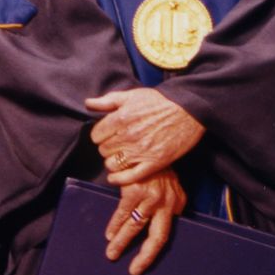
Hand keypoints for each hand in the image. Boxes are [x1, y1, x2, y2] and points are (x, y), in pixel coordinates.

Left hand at [85, 87, 204, 181]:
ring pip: (112, 165)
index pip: (96, 136)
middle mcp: (128, 136)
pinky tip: (115, 177)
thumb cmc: (158, 101)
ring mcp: (141, 151)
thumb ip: (108, 100)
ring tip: (118, 158)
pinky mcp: (154, 163)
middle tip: (114, 146)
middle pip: (103, 150)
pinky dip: (119, 179)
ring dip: (112, 163)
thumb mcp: (131, 95)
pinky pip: (129, 177)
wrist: (187, 111)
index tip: (106, 136)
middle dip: (106, 148)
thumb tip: (88, 104)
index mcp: (121, 118)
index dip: (99, 136)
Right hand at [104, 171, 186, 274]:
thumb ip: (170, 201)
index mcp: (176, 203)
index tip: (141, 264)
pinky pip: (122, 214)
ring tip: (111, 253)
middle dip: (144, 257)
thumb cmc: (158, 164)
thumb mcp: (171, 183)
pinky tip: (109, 234)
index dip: (152, 252)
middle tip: (133, 270)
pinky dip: (114, 225)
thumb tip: (166, 217)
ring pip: (134, 228)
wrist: (150, 141)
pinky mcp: (135, 191)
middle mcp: (166, 203)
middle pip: (156, 238)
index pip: (166, 234)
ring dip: (122, 242)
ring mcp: (150, 198)